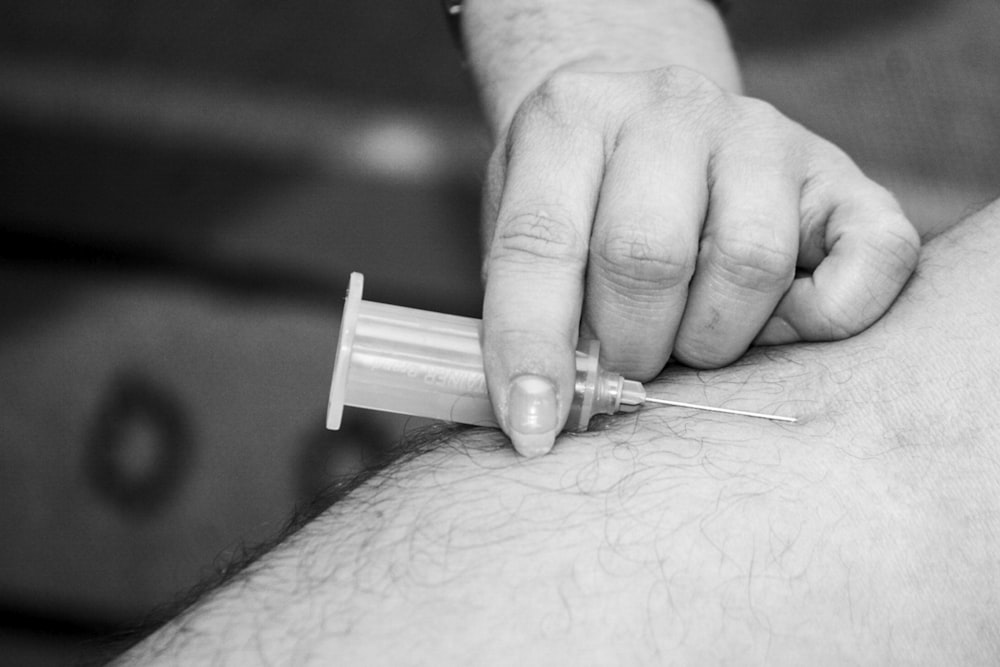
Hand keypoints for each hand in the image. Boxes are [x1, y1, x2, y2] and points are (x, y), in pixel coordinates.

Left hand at [481, 65, 919, 455]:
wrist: (649, 120)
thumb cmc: (580, 199)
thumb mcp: (522, 227)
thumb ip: (525, 303)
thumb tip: (534, 412)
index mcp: (570, 119)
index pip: (540, 242)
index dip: (530, 346)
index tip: (529, 429)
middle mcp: (670, 108)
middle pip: (646, 257)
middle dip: (627, 344)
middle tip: (623, 360)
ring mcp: (764, 135)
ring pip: (750, 263)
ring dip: (711, 339)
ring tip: (686, 333)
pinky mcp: (842, 176)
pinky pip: (871, 259)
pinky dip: (824, 319)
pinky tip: (777, 322)